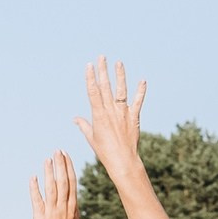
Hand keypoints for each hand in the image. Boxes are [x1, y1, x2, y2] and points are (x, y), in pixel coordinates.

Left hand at [28, 150, 78, 218]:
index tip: (65, 155)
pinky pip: (37, 201)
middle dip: (60, 165)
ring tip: (47, 160)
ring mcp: (52, 213)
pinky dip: (35, 188)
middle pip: (63, 182)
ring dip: (49, 173)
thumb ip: (71, 205)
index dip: (68, 167)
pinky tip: (33, 177)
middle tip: (57, 151)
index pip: (72, 182)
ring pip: (51, 189)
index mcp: (73, 206)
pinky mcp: (40, 218)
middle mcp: (63, 208)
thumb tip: (71, 191)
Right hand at [73, 58, 147, 173]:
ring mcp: (123, 113)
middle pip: (105, 87)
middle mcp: (110, 111)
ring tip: (118, 63)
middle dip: (103, 71)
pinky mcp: (134, 118)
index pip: (93, 92)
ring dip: (120, 76)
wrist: (122, 161)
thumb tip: (75, 118)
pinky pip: (137, 102)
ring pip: (121, 91)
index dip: (90, 78)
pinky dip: (140, 92)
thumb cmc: (104, 151)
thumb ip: (84, 125)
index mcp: (98, 115)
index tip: (89, 65)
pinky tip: (142, 81)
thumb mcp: (91, 137)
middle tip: (102, 57)